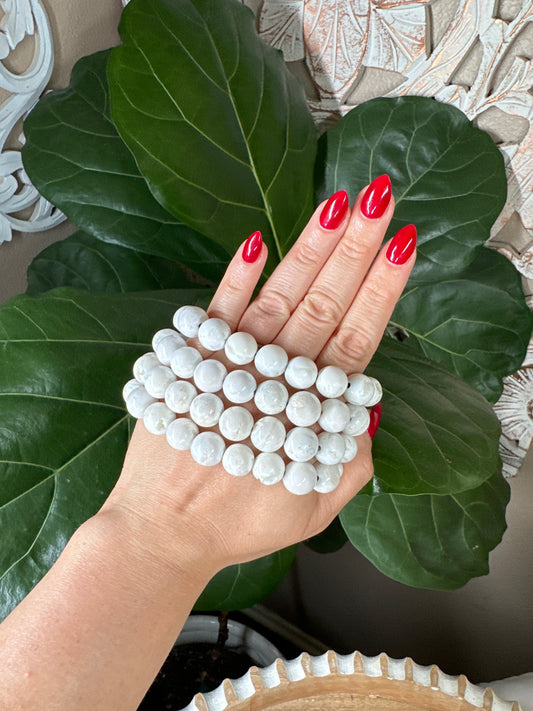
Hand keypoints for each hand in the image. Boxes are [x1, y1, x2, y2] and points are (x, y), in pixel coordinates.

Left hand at [103, 177, 415, 577]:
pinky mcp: (189, 365)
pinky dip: (234, 280)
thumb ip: (352, 461)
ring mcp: (230, 371)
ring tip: (338, 204)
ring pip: (279, 300)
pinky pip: (215, 314)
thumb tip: (365, 409)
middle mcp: (273, 386)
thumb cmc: (240, 522)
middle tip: (380, 198)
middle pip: (324, 307)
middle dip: (355, 249)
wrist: (162, 532)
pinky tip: (254, 241)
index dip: (381, 291)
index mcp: (311, 418)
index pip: (357, 341)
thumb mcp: (314, 507)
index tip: (403, 243)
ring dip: (309, 250)